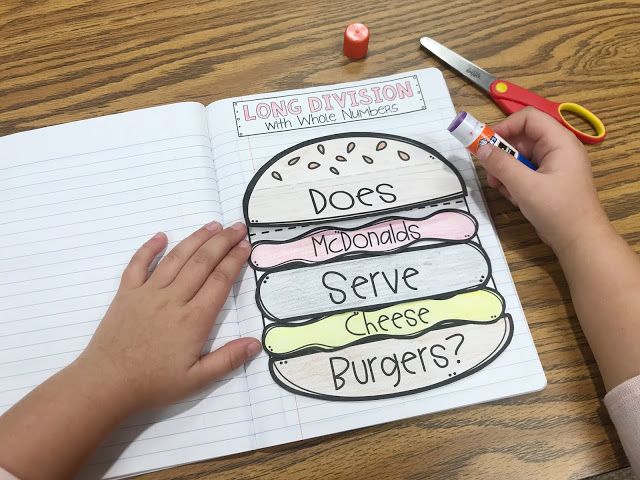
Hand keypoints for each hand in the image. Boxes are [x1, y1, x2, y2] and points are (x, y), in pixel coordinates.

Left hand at [76, 221, 260, 412]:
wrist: (106, 384)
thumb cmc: (153, 384)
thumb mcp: (197, 380)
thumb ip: (227, 360)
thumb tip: (255, 344)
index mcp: (193, 319)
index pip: (219, 281)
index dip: (234, 261)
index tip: (246, 245)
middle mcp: (173, 299)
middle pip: (202, 262)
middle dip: (222, 242)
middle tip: (237, 227)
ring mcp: (147, 293)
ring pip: (176, 258)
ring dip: (195, 239)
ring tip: (212, 225)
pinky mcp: (126, 293)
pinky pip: (138, 264)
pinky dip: (149, 248)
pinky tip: (161, 236)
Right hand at [476, 107, 610, 252]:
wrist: (580, 240)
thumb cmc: (558, 210)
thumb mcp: (525, 186)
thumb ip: (501, 165)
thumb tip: (480, 148)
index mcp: (559, 142)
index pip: (528, 118)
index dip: (505, 126)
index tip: (486, 144)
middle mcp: (557, 149)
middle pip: (521, 138)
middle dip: (502, 154)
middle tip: (489, 172)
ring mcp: (553, 166)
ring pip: (520, 157)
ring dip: (505, 171)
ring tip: (500, 188)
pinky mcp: (548, 181)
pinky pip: (524, 172)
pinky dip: (514, 182)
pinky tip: (513, 197)